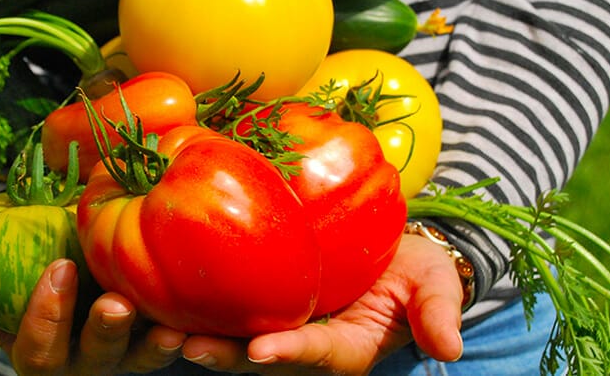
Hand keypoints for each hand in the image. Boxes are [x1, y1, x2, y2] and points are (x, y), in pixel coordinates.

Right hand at [0, 259, 186, 374]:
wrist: (61, 276)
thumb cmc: (13, 285)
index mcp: (39, 353)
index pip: (38, 348)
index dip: (46, 315)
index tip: (59, 267)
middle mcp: (83, 363)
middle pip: (94, 359)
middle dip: (104, 333)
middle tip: (115, 304)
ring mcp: (123, 357)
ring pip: (139, 359)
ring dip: (153, 345)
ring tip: (169, 327)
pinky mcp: (156, 342)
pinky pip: (173, 345)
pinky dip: (188, 335)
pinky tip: (197, 317)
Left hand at [178, 234, 464, 374]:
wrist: (390, 252)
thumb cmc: (413, 269)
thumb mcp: (434, 285)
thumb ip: (437, 313)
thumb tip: (451, 349)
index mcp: (345, 348)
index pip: (316, 354)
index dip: (289, 353)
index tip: (261, 351)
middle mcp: (304, 346)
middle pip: (259, 357)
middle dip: (225, 356)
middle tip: (188, 347)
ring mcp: (278, 327)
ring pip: (232, 338)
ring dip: (198, 336)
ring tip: (159, 327)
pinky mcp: (258, 304)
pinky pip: (225, 309)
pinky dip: (195, 305)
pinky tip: (158, 292)